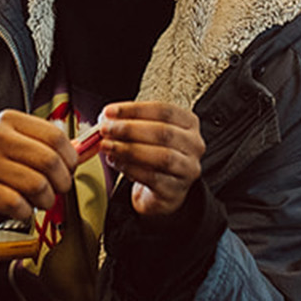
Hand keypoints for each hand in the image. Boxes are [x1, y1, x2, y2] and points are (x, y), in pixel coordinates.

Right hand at [0, 111, 74, 222]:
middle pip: (49, 161)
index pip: (55, 137)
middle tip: (60, 187)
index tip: (70, 167)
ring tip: (44, 199)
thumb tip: (84, 151)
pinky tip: (25, 208)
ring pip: (37, 185)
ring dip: (48, 199)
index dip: (71, 157)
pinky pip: (17, 205)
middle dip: (63, 180)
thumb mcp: (14, 134)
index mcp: (9, 120)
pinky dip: (28, 211)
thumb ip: (45, 140)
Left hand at [98, 101, 204, 217]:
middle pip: (164, 132)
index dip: (134, 109)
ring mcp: (188, 169)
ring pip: (162, 156)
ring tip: (108, 146)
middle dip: (129, 129)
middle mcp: (193, 145)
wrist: (161, 191)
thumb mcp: (144, 135)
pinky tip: (117, 162)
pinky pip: (153, 178)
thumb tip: (106, 119)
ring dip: (129, 149)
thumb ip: (128, 124)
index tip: (110, 112)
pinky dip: (131, 168)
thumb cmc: (152, 157)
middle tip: (106, 129)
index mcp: (189, 124)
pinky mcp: (176, 190)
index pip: (163, 110)